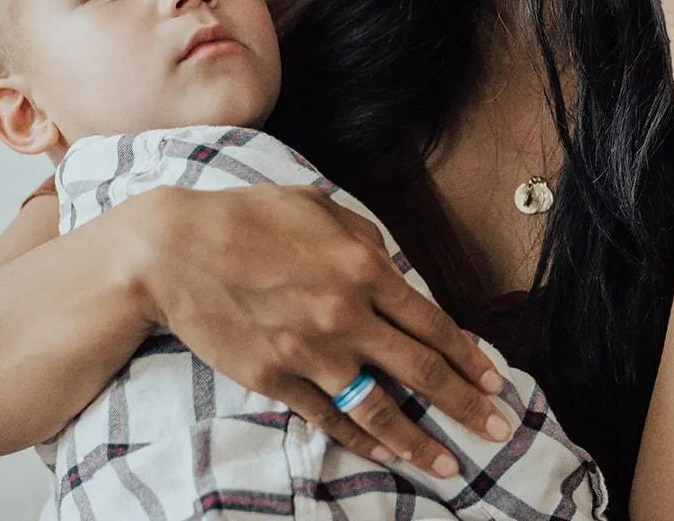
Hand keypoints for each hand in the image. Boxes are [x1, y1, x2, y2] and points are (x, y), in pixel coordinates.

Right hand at [132, 184, 508, 477]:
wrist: (174, 250)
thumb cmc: (251, 217)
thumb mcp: (320, 208)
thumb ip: (366, 239)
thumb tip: (394, 267)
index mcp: (364, 267)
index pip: (432, 322)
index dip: (468, 354)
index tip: (495, 378)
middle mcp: (346, 315)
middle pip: (420, 370)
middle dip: (465, 403)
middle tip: (498, 429)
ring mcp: (311, 353)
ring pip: (379, 407)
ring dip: (420, 441)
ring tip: (451, 465)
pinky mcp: (275, 380)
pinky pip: (328, 417)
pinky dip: (361, 439)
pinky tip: (386, 453)